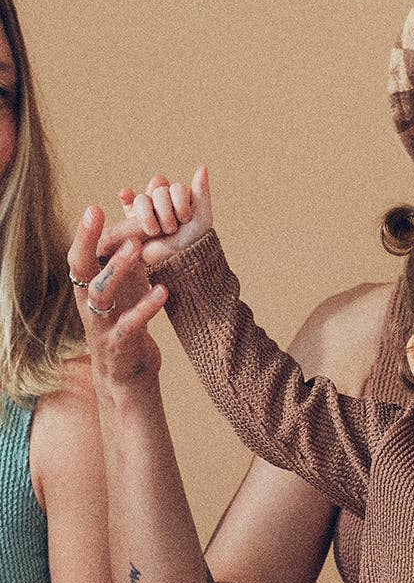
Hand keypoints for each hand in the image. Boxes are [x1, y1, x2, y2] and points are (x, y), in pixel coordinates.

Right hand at [68, 206, 167, 389]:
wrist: (129, 374)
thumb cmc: (128, 322)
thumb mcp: (126, 289)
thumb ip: (128, 259)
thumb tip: (137, 221)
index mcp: (87, 287)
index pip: (80, 255)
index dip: (85, 233)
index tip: (95, 208)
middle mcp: (87, 303)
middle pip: (80, 267)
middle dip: (86, 240)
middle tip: (100, 213)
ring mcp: (100, 324)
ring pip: (101, 292)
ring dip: (118, 267)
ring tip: (139, 248)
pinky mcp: (118, 344)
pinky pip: (130, 323)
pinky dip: (146, 306)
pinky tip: (163, 290)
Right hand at [97, 165, 212, 265]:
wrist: (175, 263)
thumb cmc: (193, 243)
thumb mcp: (202, 218)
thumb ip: (201, 192)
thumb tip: (202, 166)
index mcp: (180, 199)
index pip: (175, 188)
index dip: (179, 202)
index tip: (185, 218)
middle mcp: (164, 202)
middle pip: (159, 191)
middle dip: (166, 211)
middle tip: (171, 229)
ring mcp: (148, 210)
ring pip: (143, 199)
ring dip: (149, 214)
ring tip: (155, 232)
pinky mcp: (133, 219)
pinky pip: (128, 202)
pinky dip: (127, 198)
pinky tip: (125, 194)